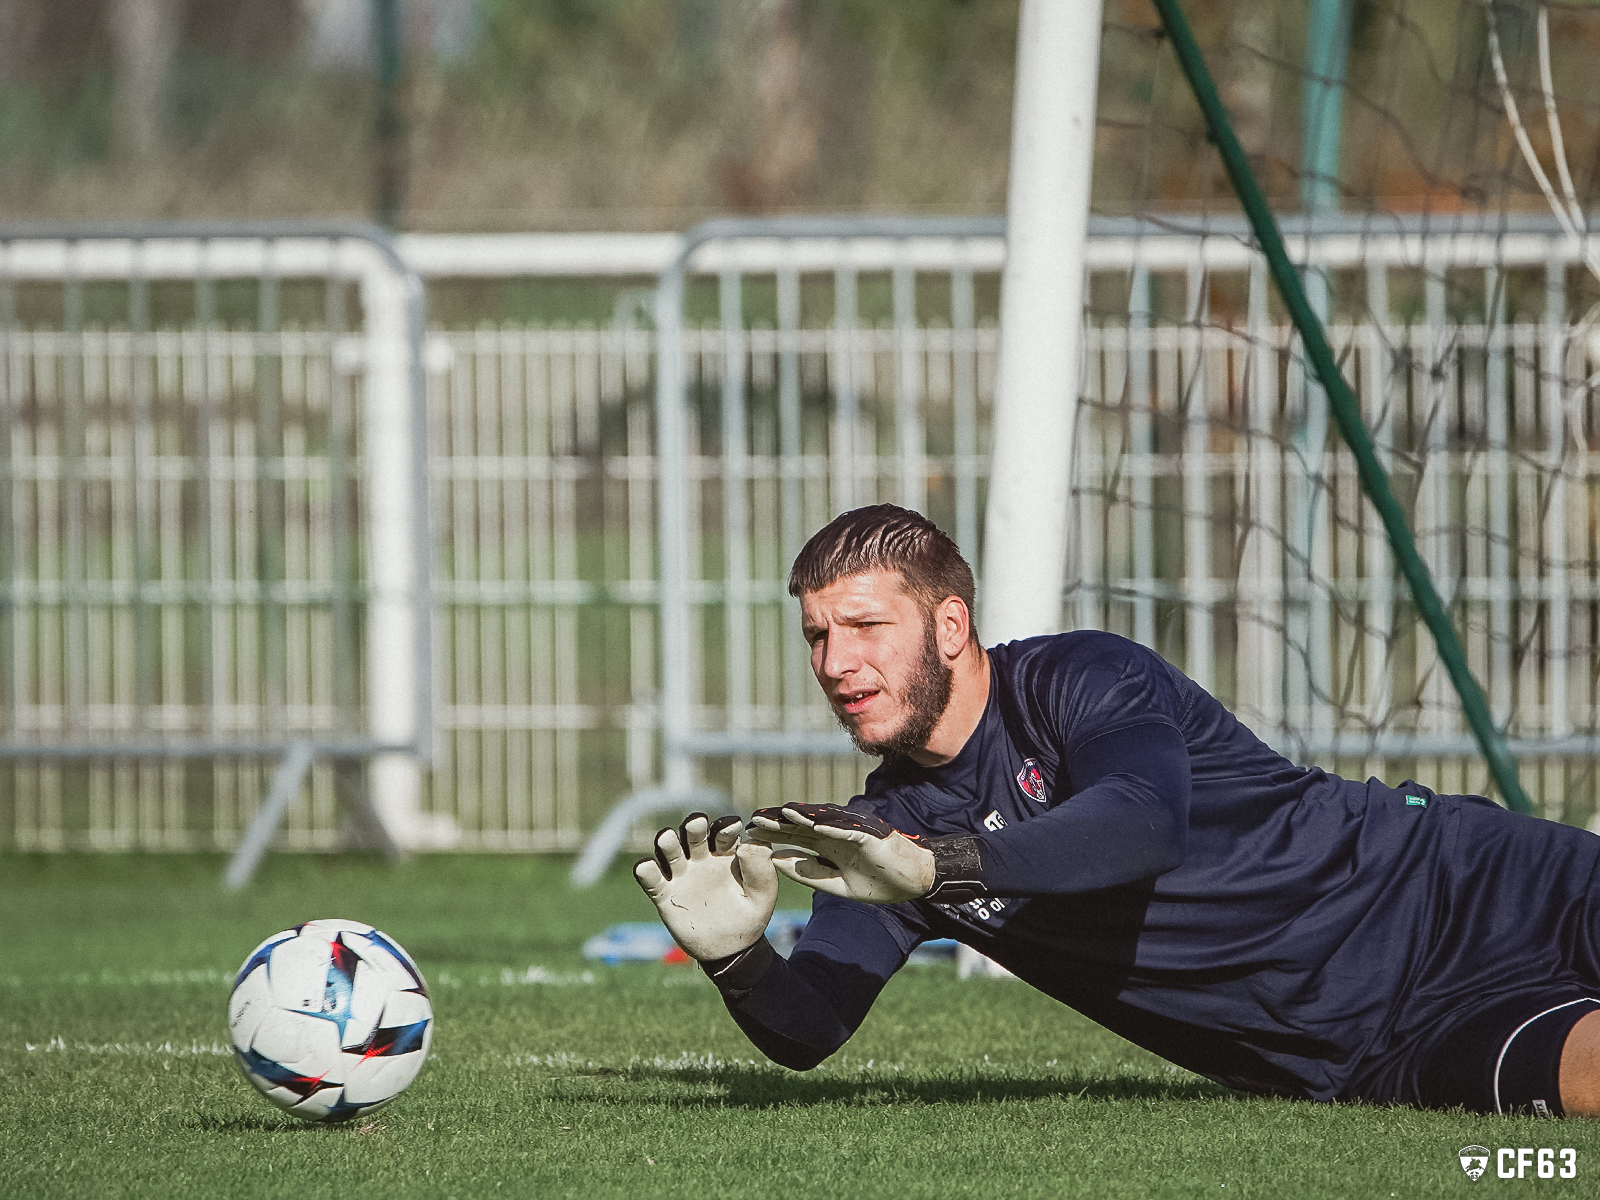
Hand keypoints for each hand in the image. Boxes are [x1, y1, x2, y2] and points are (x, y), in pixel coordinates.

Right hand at [633, 813, 777, 960]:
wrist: (730, 949)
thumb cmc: (750, 915)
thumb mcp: (763, 894)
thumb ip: (760, 869)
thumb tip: (747, 844)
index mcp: (726, 853)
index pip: (723, 833)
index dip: (726, 827)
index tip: (732, 825)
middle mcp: (701, 858)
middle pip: (693, 836)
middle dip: (694, 827)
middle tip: (697, 823)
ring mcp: (682, 875)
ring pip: (670, 852)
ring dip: (667, 843)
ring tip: (666, 838)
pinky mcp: (665, 895)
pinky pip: (653, 881)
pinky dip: (646, 872)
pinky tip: (645, 867)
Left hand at [745, 803, 934, 903]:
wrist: (916, 882)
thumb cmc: (879, 883)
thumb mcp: (837, 885)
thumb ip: (809, 873)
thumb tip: (776, 862)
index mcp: (828, 847)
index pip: (795, 838)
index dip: (773, 835)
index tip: (748, 835)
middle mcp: (837, 836)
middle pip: (803, 826)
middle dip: (779, 822)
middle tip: (753, 819)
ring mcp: (854, 834)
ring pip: (823, 822)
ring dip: (803, 818)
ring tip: (782, 813)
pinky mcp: (872, 837)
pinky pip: (850, 832)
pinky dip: (834, 828)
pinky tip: (816, 825)